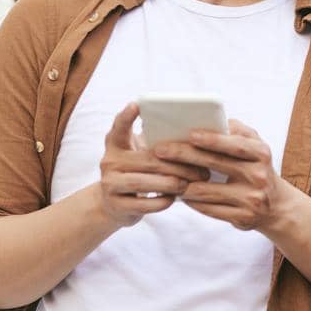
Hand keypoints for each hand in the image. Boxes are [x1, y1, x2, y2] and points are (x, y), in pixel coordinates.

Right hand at [97, 103, 209, 227]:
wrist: (114, 204)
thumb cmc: (137, 172)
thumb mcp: (139, 154)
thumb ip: (154, 142)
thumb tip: (192, 129)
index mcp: (116, 145)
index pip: (119, 128)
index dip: (126, 116)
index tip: (136, 104)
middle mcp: (109, 162)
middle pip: (146, 160)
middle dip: (176, 165)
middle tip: (200, 169)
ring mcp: (110, 184)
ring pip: (144, 183)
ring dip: (171, 183)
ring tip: (188, 184)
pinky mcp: (117, 205)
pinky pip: (143, 204)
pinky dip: (162, 201)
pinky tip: (174, 198)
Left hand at [156, 121, 289, 231]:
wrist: (277, 207)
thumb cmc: (258, 169)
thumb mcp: (257, 147)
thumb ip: (239, 132)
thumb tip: (218, 121)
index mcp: (260, 154)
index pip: (234, 144)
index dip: (212, 139)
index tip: (189, 134)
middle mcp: (258, 176)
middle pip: (215, 164)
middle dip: (184, 155)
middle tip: (160, 150)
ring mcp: (250, 199)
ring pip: (206, 191)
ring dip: (182, 182)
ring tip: (164, 173)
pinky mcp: (242, 218)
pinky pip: (208, 209)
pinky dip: (191, 201)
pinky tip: (180, 194)